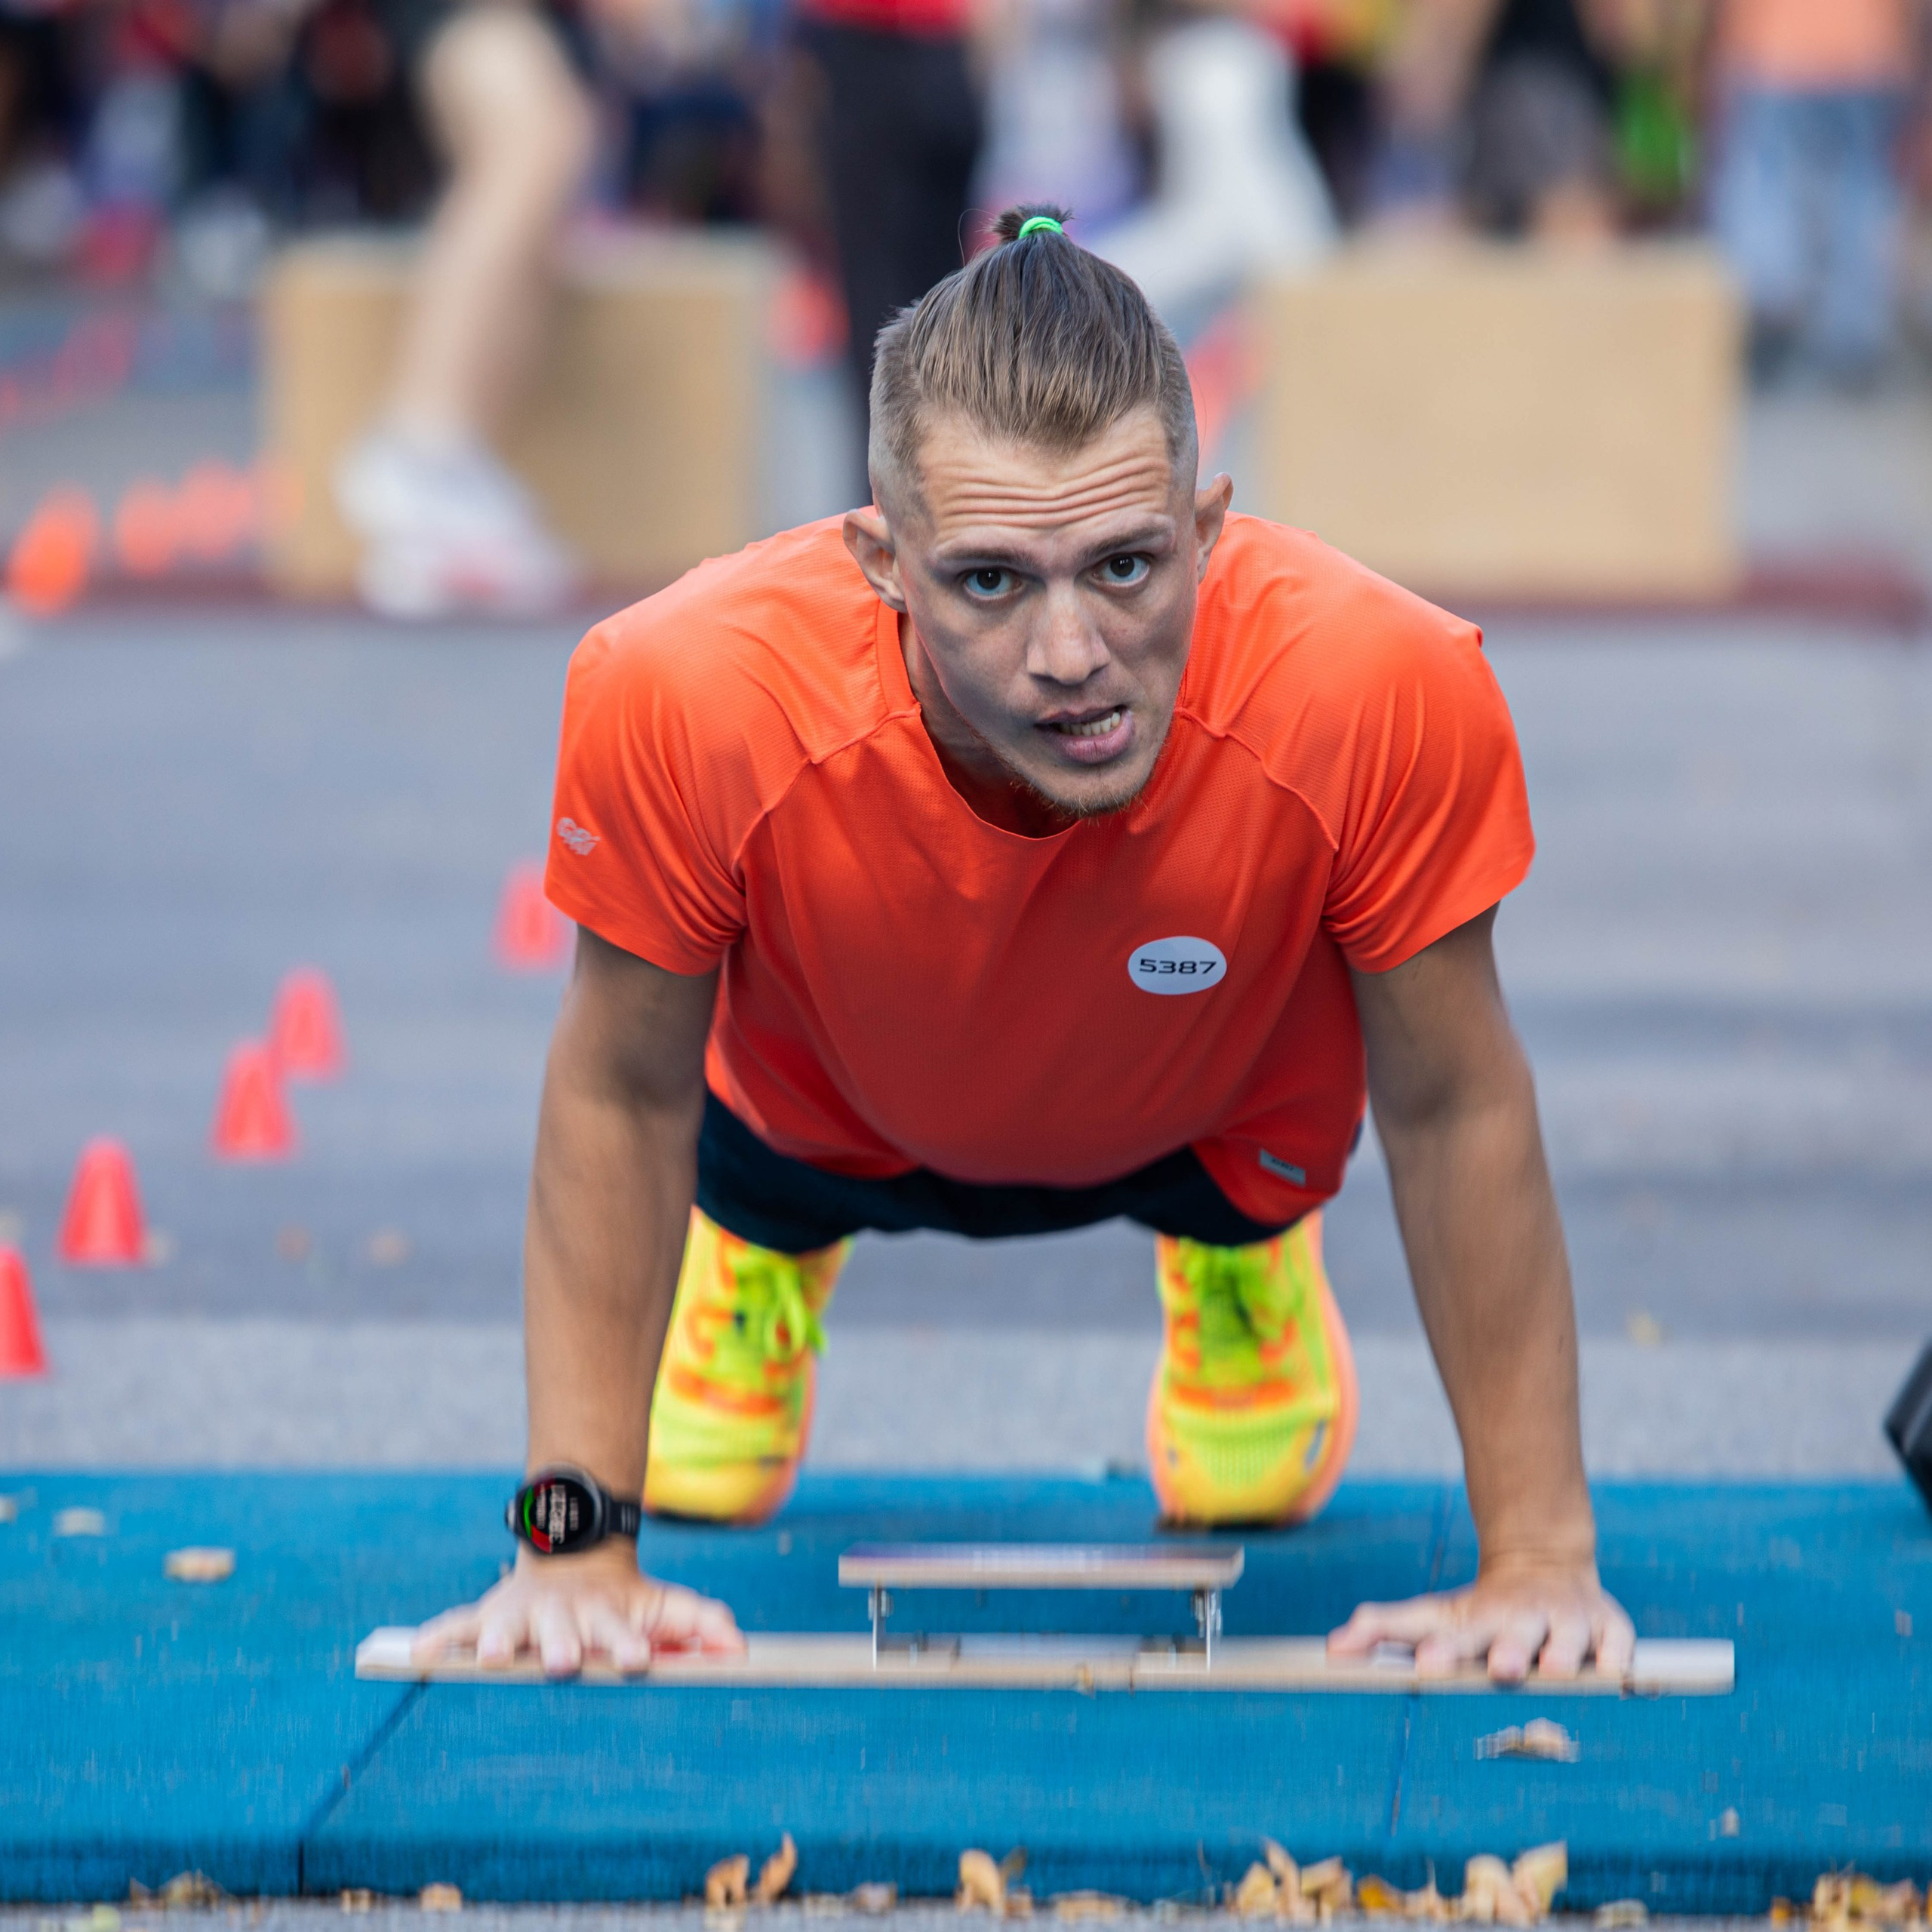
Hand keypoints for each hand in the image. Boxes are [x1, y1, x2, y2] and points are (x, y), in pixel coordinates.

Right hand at [410, 1541, 745, 1678]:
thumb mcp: (665, 1606)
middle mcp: (562, 1616)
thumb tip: (741, 1649)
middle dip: (563, 1647)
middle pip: (563, 1632)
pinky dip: (436, 1637)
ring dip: (501, 1642)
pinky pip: (455, 1627)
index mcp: (606, 1617)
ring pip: (508, 1627)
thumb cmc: (622, 1602)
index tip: (638, 1658)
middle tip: (565, 1664)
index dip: (630, 1644)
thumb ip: (702, 1624)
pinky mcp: (486, 1617)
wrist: (574, 1558)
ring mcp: (521, 1615)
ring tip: (496, 1657)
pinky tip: (417, 1654)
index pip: (621, 1632)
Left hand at [1326, 1557, 1635, 1683]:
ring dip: (1562, 1654)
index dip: (1440, 1651)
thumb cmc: (1478, 1612)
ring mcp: (1566, 1622)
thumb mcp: (1432, 1616)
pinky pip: (1619, 1646)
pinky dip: (1618, 1658)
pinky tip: (1617, 1674)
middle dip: (1508, 1652)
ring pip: (1568, 1640)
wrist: (1541, 1566)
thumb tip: (1332, 1647)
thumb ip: (1383, 1629)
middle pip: (1513, 1636)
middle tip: (1501, 1669)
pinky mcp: (1609, 1630)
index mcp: (1476, 1621)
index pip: (1454, 1635)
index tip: (1425, 1667)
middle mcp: (1520, 1619)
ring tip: (1558, 1669)